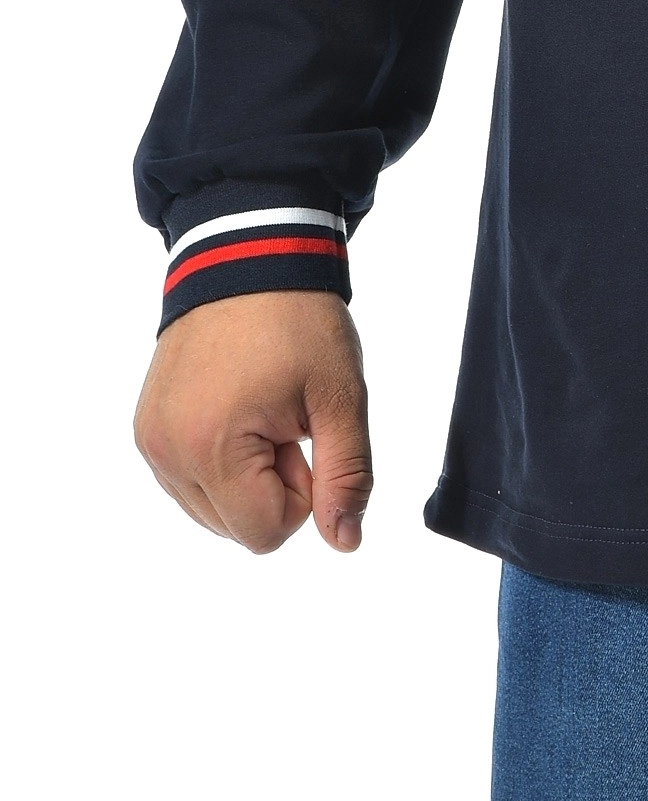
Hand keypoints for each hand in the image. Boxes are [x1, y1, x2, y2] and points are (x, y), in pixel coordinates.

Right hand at [134, 291, 372, 553]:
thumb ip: (347, 476)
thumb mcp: (342, 397)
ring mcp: (151, 441)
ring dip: (246, 475)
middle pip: (236, 528)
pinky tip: (235, 409)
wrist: (249, 258)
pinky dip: (219, 461)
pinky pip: (188, 481)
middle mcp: (167, 452)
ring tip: (261, 409)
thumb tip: (344, 542)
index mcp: (211, 448)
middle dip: (273, 484)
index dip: (303, 491)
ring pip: (212, 510)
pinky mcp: (146, 429)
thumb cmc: (299, 321)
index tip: (304, 432)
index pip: (265, 534)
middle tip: (286, 417)